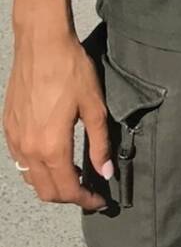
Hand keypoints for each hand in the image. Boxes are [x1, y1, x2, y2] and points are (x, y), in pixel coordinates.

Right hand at [5, 28, 110, 208]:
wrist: (41, 46)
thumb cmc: (72, 71)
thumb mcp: (94, 106)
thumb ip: (99, 143)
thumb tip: (105, 171)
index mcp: (51, 146)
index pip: (67, 188)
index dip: (85, 200)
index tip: (100, 201)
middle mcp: (28, 150)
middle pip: (46, 191)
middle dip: (69, 196)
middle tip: (89, 191)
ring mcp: (15, 140)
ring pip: (31, 179)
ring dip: (52, 184)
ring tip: (74, 176)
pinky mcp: (9, 129)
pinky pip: (21, 162)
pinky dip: (38, 170)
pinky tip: (54, 158)